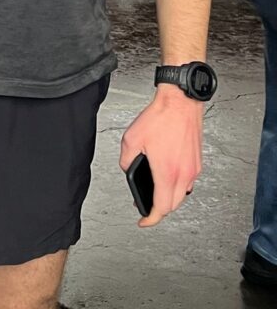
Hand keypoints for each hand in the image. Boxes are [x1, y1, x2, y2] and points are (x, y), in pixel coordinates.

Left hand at [120, 86, 203, 226]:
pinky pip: (187, 181)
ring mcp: (193, 169)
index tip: (143, 221)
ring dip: (169, 197)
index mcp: (167, 172)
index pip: (162, 207)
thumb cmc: (159, 118)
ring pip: (182, 194)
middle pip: (173, 205)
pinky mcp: (196, 161)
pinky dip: (176, 185)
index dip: (151, 218)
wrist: (180, 103)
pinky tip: (166, 177)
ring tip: (154, 191)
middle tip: (146, 206)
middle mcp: (184, 174)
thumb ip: (127, 160)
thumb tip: (128, 169)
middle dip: (159, 209)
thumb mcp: (131, 139)